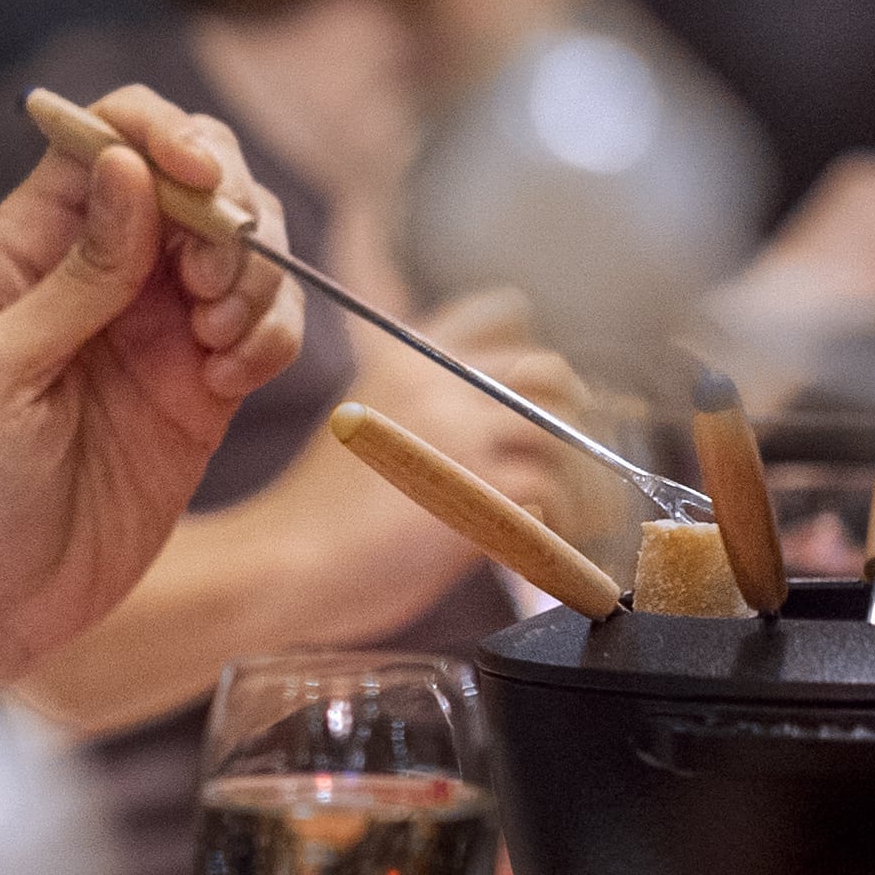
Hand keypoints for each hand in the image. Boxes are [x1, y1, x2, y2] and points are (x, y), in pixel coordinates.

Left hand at [0, 84, 305, 689]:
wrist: (4, 596)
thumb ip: (74, 274)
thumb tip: (128, 167)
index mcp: (32, 243)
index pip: (108, 134)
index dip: (164, 134)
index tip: (201, 182)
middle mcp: (105, 266)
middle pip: (199, 174)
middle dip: (229, 210)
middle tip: (209, 286)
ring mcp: (162, 321)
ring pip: (248, 244)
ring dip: (256, 279)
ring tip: (218, 346)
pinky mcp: (207, 379)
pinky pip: (268, 323)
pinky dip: (271, 338)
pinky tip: (228, 383)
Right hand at [348, 284, 598, 533]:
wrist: (288, 561)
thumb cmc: (324, 513)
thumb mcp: (368, 425)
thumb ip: (426, 406)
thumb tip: (498, 426)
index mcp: (408, 357)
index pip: (500, 313)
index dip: (536, 355)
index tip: (556, 396)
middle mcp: (437, 380)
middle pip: (549, 373)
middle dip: (578, 420)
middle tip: (585, 464)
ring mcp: (459, 430)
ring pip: (563, 433)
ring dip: (583, 479)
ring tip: (583, 516)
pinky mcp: (479, 487)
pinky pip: (552, 493)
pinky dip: (563, 521)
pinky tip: (548, 542)